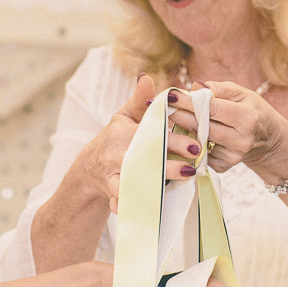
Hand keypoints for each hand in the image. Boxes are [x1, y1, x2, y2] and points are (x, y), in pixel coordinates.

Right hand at [88, 75, 203, 213]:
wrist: (91, 169)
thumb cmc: (115, 140)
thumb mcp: (124, 118)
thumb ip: (138, 100)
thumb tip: (146, 76)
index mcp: (124, 132)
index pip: (153, 132)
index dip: (175, 137)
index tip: (196, 141)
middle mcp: (118, 152)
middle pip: (147, 156)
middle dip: (171, 160)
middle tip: (193, 163)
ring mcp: (113, 172)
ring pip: (136, 178)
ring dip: (159, 181)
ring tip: (183, 179)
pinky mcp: (111, 190)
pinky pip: (119, 199)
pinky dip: (129, 203)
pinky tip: (148, 209)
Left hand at [168, 81, 287, 182]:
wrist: (267, 139)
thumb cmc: (252, 110)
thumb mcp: (242, 93)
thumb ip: (218, 88)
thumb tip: (195, 86)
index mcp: (247, 118)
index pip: (212, 109)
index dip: (189, 102)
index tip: (171, 94)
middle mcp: (241, 140)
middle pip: (202, 127)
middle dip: (180, 115)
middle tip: (162, 105)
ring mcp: (232, 156)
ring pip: (198, 141)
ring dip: (181, 129)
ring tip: (167, 117)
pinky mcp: (224, 167)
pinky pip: (200, 154)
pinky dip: (188, 143)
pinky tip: (179, 134)